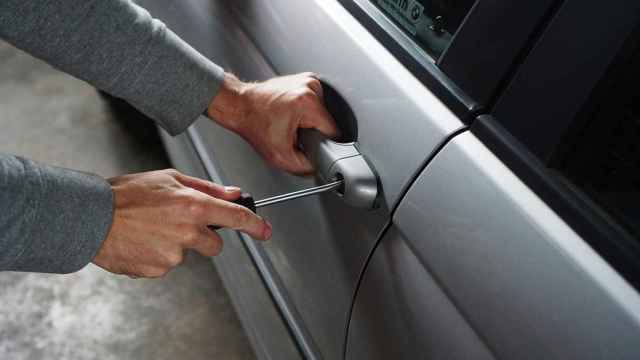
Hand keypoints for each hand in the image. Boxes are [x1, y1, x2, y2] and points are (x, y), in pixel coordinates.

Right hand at [92, 169, 270, 277]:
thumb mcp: (169, 178)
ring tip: (150, 229)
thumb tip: (234, 194)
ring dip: (175, 244)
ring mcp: (173, 255)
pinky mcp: (158, 270)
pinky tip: (141, 241)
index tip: (265, 231)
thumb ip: (206, 188)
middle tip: (176, 223)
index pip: (236, 218)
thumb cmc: (126, 194)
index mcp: (193, 206)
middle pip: (214, 245)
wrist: (90, 217)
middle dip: (203, 237)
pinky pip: (166, 265)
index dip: (255, 226)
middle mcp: (187, 232)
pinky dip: (157, 255)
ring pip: (187, 254)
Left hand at [207, 72, 339, 174]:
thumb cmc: (254, 124)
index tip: (310, 144)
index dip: (323, 144)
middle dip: (313, 131)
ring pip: (322, 113)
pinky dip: (306, 111)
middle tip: (294, 133)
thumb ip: (304, 167)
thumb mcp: (279, 156)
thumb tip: (318, 168)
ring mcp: (308, 80)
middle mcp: (310, 87)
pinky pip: (315, 103)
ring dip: (310, 121)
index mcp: (308, 103)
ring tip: (290, 122)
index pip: (333, 131)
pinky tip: (291, 114)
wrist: (240, 105)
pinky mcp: (305, 79)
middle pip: (327, 122)